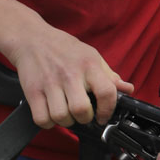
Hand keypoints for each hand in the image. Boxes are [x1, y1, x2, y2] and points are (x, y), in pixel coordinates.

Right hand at [3, 24, 132, 129]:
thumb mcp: (91, 55)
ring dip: (65, 121)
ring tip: (66, 113)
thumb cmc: (64, 48)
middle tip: (82, 114)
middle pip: (81, 110)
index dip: (108, 110)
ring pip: (61, 117)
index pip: (106, 92)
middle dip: (85, 118)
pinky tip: (51, 113)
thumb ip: (109, 75)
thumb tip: (127, 89)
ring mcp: (49, 83)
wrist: (31, 38)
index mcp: (89, 65)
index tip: (103, 116)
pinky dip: (48, 122)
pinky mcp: (32, 91)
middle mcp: (70, 74)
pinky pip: (42, 119)